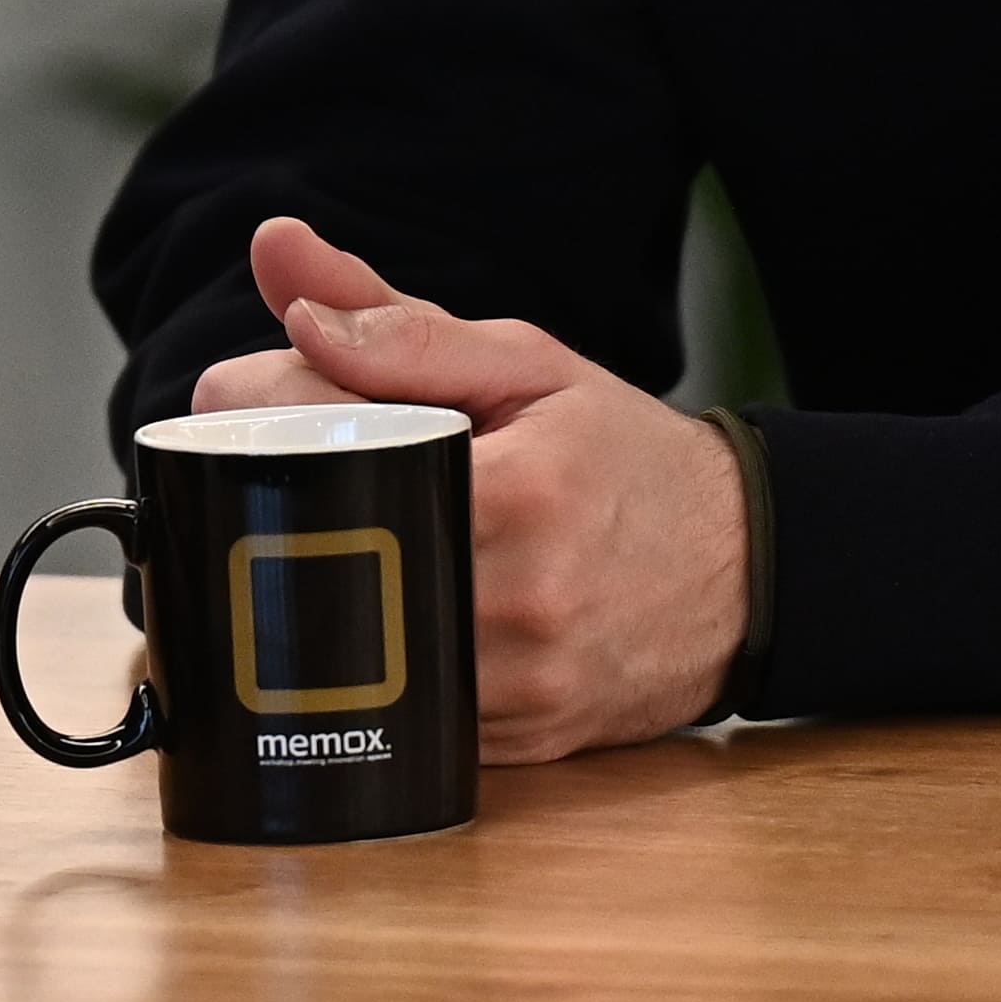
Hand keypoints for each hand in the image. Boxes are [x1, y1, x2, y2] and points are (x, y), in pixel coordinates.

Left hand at [192, 215, 744, 762]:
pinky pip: (399, 707)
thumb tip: (278, 258)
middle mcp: (514, 601)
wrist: (744, 572)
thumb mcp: (530, 366)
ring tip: (348, 530)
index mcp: (513, 492)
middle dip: (279, 502)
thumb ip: (399, 324)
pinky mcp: (515, 743)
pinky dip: (377, 653)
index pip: (322, 454)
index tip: (256, 398)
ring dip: (320, 583)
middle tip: (292, 468)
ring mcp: (514, 686)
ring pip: (347, 644)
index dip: (260, 415)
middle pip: (317, 554)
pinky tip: (398, 603)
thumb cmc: (625, 457)